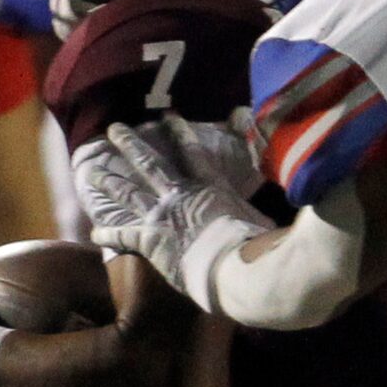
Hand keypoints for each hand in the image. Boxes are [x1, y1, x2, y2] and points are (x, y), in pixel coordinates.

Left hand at [75, 120, 270, 299]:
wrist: (240, 270)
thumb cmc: (261, 246)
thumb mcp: (268, 213)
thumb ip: (266, 198)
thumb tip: (293, 189)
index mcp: (211, 187)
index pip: (193, 152)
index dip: (179, 133)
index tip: (167, 116)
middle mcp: (182, 196)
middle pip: (151, 163)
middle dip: (131, 144)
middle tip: (114, 128)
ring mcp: (163, 216)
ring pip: (130, 192)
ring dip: (110, 180)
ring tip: (92, 168)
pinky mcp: (151, 240)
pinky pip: (123, 235)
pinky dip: (107, 233)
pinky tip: (92, 232)